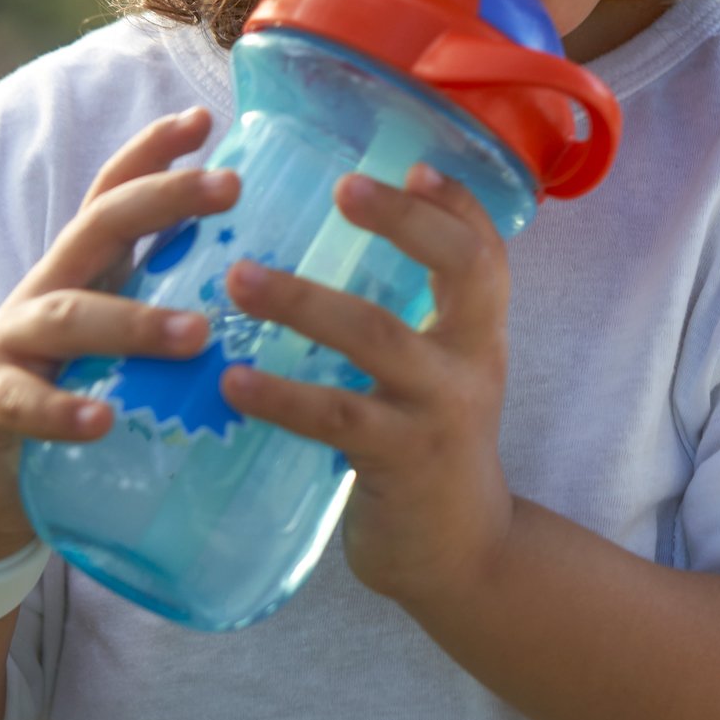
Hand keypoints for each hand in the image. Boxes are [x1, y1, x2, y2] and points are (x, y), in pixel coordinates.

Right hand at [0, 106, 239, 564]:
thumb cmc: (71, 384)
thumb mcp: (119, 333)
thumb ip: (173, 300)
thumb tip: (271, 283)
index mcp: (85, 266)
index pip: (116, 191)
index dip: (154, 150)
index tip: (206, 117)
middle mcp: (47, 287)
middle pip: (99, 226)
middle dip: (163, 198)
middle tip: (231, 186)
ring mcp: (14, 343)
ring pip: (70, 317)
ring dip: (134, 322)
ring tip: (196, 333)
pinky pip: (24, 403)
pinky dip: (61, 411)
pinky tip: (101, 421)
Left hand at [219, 162, 515, 611]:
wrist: (461, 558)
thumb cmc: (429, 452)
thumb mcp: (438, 377)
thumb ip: (407, 322)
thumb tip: (320, 250)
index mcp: (480, 333)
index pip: (487, 249)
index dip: (457, 202)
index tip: (415, 161)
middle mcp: (472, 361)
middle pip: (462, 269)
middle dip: (405, 221)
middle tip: (342, 188)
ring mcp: (440, 411)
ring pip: (378, 336)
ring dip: (303, 301)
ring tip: (238, 278)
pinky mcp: (401, 460)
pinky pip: (335, 418)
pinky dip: (281, 394)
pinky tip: (232, 380)